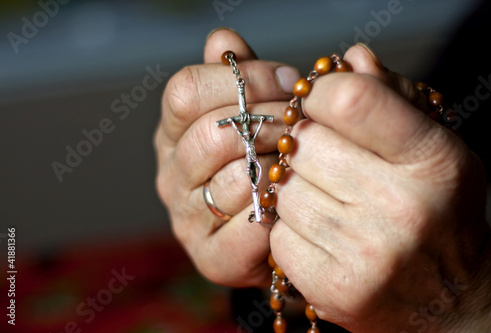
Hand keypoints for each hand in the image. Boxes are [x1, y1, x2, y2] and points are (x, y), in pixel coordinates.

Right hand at [154, 28, 300, 285]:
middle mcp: (171, 175)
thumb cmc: (267, 158)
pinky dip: (278, 214)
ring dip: (278, 167)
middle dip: (268, 122)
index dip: (244, 80)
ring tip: (301, 162)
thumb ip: (238, 76)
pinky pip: (247, 229)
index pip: (186, 91)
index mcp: (174, 133)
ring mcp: (186, 219)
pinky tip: (293, 203)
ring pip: (232, 180)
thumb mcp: (253, 111)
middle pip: (208, 134)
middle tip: (303, 122)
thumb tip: (223, 40)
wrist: (279, 226)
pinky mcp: (211, 258)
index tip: (290, 82)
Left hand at [270, 45, 490, 330]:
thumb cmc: (438, 213)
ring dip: (296, 190)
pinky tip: (320, 236)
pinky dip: (290, 231)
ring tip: (329, 202)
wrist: (448, 300)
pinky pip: (278, 235)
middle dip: (306, 146)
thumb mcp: (432, 148)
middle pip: (304, 144)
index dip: (321, 95)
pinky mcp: (333, 288)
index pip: (350, 99)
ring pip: (283, 190)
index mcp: (432, 161)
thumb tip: (351, 59)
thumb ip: (391, 98)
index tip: (321, 104)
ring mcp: (366, 253)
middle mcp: (401, 207)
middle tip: (326, 160)